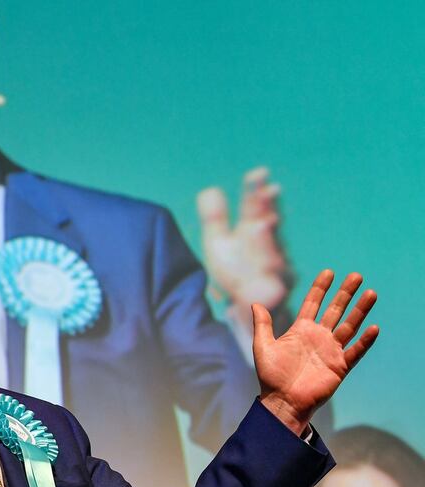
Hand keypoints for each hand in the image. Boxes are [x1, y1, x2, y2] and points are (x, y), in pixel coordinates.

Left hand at [198, 167, 293, 322]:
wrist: (251, 311)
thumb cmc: (238, 273)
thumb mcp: (221, 244)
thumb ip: (216, 219)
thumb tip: (210, 189)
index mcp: (257, 234)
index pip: (258, 209)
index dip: (258, 192)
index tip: (258, 174)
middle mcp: (273, 249)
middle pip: (269, 228)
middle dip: (267, 211)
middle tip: (265, 191)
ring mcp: (278, 274)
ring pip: (274, 256)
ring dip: (268, 242)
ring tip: (260, 223)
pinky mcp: (277, 299)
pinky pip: (275, 290)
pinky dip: (272, 281)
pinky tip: (268, 270)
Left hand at [253, 270, 378, 434]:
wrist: (282, 400)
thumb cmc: (270, 375)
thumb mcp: (263, 346)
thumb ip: (262, 325)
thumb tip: (255, 303)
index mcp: (301, 330)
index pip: (313, 304)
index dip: (320, 288)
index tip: (329, 272)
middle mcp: (318, 337)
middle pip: (335, 310)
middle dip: (345, 293)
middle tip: (357, 276)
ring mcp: (330, 351)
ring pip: (349, 326)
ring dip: (360, 311)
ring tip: (371, 293)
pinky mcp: (339, 366)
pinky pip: (355, 351)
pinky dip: (364, 341)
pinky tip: (373, 328)